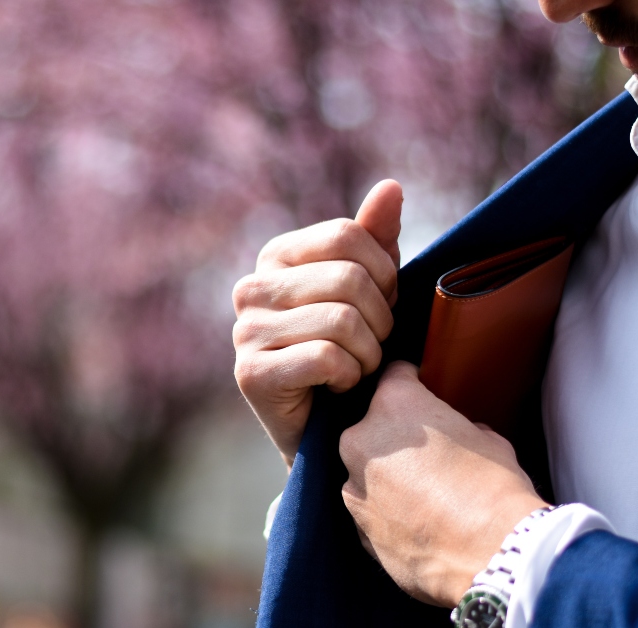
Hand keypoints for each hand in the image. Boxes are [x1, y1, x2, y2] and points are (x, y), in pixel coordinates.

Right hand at [233, 180, 401, 466]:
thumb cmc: (349, 351)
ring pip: (343, 321)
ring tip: (356, 368)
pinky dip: (348, 378)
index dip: (384, 273)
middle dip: (381, 320)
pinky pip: (327, 358)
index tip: (383, 306)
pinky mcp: (250, 374)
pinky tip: (336, 388)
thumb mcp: (369, 290)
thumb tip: (391, 187)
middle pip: (349, 278)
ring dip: (368, 354)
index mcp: (277, 255)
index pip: (347, 235)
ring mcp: (245, 330)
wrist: (326, 429)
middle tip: (372, 346)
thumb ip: (376, 239)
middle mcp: (251, 287)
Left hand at [339, 361, 547, 606]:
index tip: (421, 391)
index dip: (412, 382)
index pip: (395, 375)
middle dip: (395, 436)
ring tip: (425, 495)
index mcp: (394, 405)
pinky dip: (387, 512)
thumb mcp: (488, 440)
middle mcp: (362, 440)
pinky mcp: (356, 526)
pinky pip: (370, 508)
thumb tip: (463, 433)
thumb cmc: (494, 489)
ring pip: (366, 470)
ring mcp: (354, 486)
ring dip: (387, 477)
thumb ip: (461, 427)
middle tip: (428, 454)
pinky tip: (419, 523)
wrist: (492, 554)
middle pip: (372, 426)